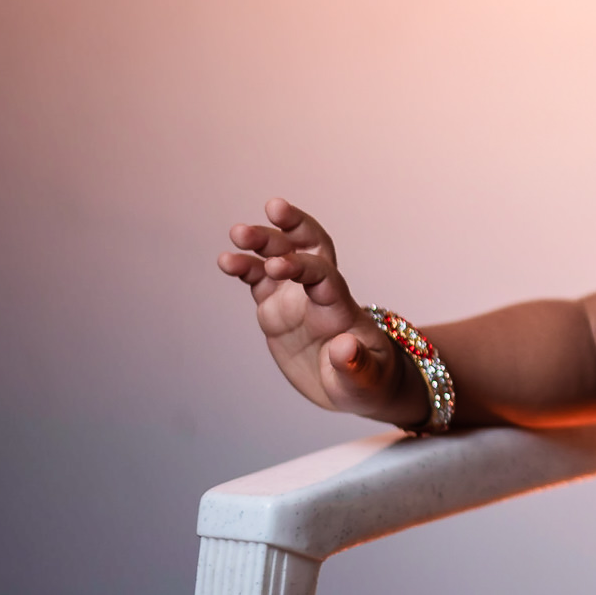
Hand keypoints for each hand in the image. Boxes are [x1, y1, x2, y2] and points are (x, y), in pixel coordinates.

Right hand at [217, 198, 423, 423]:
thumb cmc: (369, 382)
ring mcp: (297, 299)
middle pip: (310, 248)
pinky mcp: (277, 309)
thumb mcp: (367, 381)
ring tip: (237, 233)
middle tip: (273, 207)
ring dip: (262, 242)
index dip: (303, 266)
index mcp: (341, 309)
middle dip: (294, 226)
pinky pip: (259, 281)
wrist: (357, 387)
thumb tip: (344, 347)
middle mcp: (320, 295)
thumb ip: (356, 366)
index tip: (276, 265)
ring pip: (279, 258)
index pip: (324, 276)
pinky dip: (244, 267)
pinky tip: (226, 259)